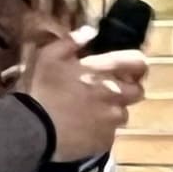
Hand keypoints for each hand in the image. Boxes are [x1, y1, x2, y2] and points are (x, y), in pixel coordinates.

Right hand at [19, 31, 148, 162]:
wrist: (34, 128)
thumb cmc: (42, 88)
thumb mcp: (49, 56)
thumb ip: (71, 41)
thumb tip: (91, 31)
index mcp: (104, 71)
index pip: (138, 62)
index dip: (137, 64)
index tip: (130, 68)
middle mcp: (115, 95)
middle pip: (137, 92)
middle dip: (127, 90)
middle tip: (108, 91)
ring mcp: (112, 120)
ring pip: (123, 114)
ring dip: (112, 111)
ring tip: (91, 112)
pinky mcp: (105, 140)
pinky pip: (110, 133)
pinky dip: (101, 130)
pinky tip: (83, 128)